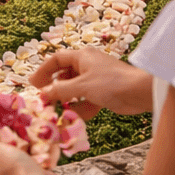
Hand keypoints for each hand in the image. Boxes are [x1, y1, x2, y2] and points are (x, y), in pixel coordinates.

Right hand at [29, 47, 152, 119]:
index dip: (43, 71)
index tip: (33, 84)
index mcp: (82, 56)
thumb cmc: (112, 83)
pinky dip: (81, 108)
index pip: (56, 60)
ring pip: (75, 90)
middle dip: (55, 89)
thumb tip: (42, 94)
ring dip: (67, 101)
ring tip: (60, 111)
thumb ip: (60, 90)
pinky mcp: (103, 93)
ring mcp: (96, 80)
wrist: (141, 93)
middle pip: (64, 76)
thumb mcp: (82, 86)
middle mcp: (88, 66)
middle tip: (45, 101)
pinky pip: (86, 100)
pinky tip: (76, 117)